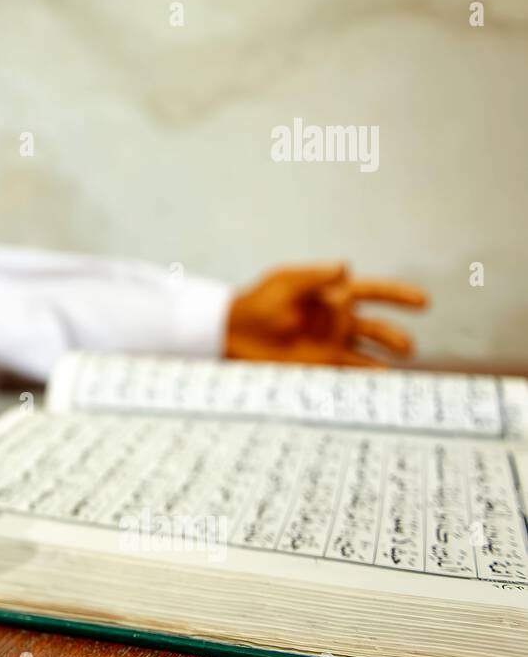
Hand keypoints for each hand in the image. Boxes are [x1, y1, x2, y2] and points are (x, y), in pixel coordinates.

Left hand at [225, 263, 426, 366]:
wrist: (232, 331)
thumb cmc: (257, 302)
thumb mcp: (284, 283)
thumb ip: (314, 277)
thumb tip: (345, 266)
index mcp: (333, 296)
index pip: (373, 292)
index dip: (398, 296)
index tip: (423, 302)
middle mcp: (337, 321)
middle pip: (375, 328)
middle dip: (393, 337)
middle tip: (407, 347)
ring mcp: (329, 345)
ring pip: (366, 355)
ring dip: (383, 365)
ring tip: (398, 376)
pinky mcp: (317, 365)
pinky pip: (346, 374)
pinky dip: (362, 382)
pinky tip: (376, 390)